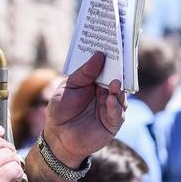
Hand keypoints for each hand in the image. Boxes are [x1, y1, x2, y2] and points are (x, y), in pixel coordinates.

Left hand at [43, 52, 126, 167]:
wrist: (58, 138)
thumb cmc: (60, 111)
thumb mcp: (68, 87)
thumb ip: (84, 73)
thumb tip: (99, 55)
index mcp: (96, 82)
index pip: (108, 67)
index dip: (112, 56)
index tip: (115, 43)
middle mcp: (106, 93)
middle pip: (118, 78)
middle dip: (120, 70)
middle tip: (122, 58)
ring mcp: (111, 107)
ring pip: (121, 94)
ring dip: (119, 88)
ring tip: (115, 82)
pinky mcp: (113, 122)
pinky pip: (118, 113)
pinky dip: (115, 105)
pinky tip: (110, 99)